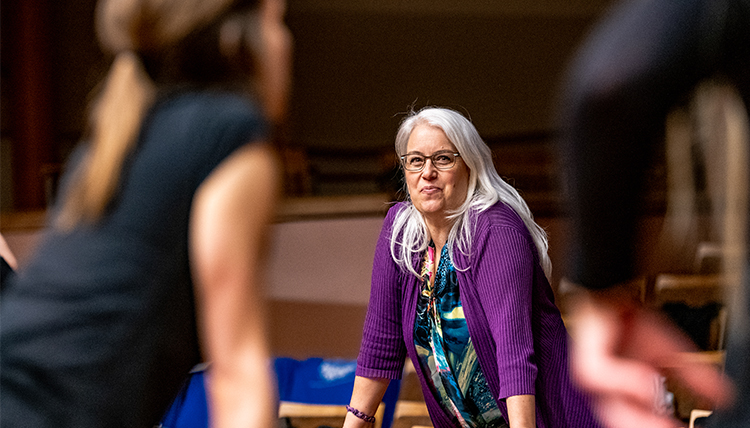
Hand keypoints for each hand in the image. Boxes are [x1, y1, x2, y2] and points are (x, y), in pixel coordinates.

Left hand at [567, 288, 733, 427]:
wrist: (609, 298)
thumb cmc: (630, 325)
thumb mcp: (671, 353)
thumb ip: (693, 376)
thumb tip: (723, 396)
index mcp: (629, 394)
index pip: (644, 420)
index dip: (662, 426)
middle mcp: (611, 391)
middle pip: (626, 421)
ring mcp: (598, 380)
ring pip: (613, 409)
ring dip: (641, 419)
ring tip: (665, 424)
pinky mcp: (590, 363)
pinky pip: (603, 377)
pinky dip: (628, 381)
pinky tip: (650, 380)